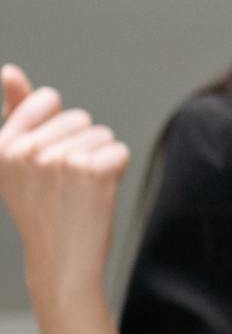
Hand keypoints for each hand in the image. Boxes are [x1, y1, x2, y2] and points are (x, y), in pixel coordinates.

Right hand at [0, 66, 130, 312]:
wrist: (62, 262)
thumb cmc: (44, 208)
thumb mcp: (19, 162)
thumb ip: (16, 112)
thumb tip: (10, 71)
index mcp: (1, 145)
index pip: (49, 99)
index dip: (58, 128)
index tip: (48, 164)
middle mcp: (25, 150)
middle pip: (79, 117)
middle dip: (80, 146)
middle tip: (64, 186)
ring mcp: (59, 160)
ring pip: (101, 134)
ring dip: (97, 160)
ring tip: (77, 192)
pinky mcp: (93, 171)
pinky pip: (119, 151)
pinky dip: (115, 171)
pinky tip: (96, 196)